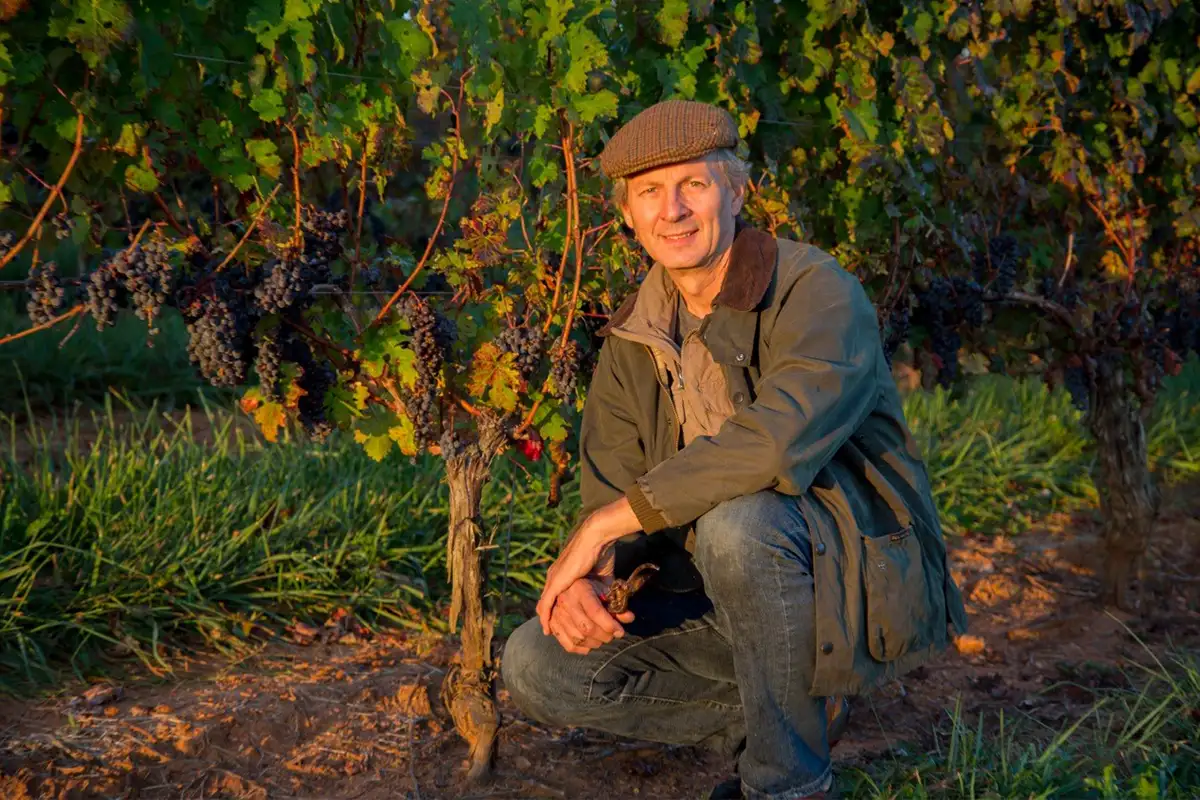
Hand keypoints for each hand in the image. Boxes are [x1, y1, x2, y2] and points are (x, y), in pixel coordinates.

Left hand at [536, 497, 641, 635]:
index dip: (558, 609)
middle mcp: (554, 576)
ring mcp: (553, 579)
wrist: (596, 539)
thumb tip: (613, 600)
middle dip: (552, 618)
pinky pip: (545, 604)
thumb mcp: (601, 576)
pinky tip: (548, 630)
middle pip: (547, 602)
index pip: (555, 595)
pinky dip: (546, 618)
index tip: (563, 621)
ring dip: (549, 621)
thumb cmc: (601, 552)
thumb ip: (603, 588)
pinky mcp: (555, 582)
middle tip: (555, 633)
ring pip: (545, 605)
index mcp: (562, 572)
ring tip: (552, 634)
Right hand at [547, 575, 635, 654]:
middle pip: (586, 627)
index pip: (595, 612)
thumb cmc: (596, 582)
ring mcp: (557, 612)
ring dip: (594, 643)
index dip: (610, 625)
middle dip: (604, 635)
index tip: (620, 631)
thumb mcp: (606, 588)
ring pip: (577, 637)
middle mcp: (565, 600)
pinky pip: (565, 641)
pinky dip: (579, 648)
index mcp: (580, 589)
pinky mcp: (553, 622)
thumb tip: (629, 618)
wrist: (575, 575)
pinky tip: (589, 647)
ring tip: (603, 640)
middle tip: (612, 635)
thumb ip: (617, 604)